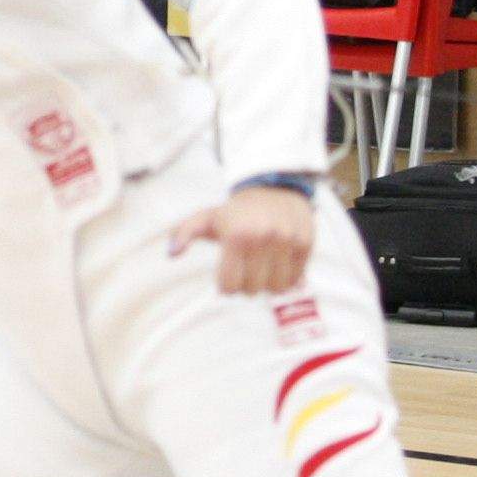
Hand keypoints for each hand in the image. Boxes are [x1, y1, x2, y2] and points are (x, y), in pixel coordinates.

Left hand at [167, 183, 315, 296]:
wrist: (274, 187)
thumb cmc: (236, 211)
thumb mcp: (206, 217)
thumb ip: (183, 233)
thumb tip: (171, 253)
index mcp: (236, 235)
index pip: (229, 286)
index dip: (226, 286)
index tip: (227, 277)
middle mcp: (262, 237)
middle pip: (253, 289)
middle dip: (246, 285)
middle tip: (246, 270)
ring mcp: (286, 241)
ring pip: (276, 288)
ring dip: (268, 284)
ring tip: (262, 269)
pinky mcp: (305, 243)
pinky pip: (296, 279)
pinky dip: (287, 279)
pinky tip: (279, 265)